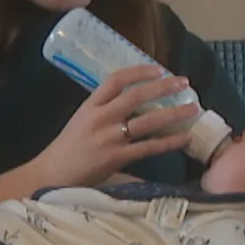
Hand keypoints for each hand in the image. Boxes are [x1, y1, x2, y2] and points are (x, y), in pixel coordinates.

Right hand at [33, 66, 201, 187]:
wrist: (50, 175)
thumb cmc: (68, 149)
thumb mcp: (82, 121)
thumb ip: (105, 112)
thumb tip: (135, 107)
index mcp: (90, 105)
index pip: (116, 80)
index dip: (139, 71)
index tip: (159, 69)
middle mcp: (101, 117)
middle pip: (137, 96)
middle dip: (164, 87)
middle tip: (184, 82)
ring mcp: (109, 137)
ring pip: (148, 121)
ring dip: (174, 114)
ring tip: (193, 108)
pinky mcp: (116, 157)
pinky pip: (149, 147)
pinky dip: (169, 142)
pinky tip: (185, 137)